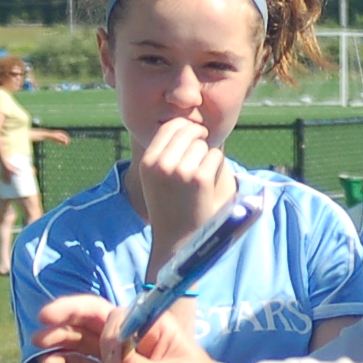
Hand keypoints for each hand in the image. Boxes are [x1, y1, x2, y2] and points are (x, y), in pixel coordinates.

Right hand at [31, 294, 228, 362]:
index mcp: (152, 326)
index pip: (120, 316)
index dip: (108, 332)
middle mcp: (130, 338)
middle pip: (93, 318)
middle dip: (68, 315)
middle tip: (44, 317)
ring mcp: (116, 360)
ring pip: (81, 341)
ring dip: (60, 338)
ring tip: (39, 342)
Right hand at [130, 115, 233, 263]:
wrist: (177, 238)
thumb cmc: (168, 205)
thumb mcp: (154, 177)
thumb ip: (163, 152)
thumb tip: (185, 124)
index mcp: (147, 162)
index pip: (170, 127)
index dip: (185, 128)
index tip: (193, 137)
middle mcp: (161, 164)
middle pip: (188, 131)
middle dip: (199, 137)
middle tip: (202, 151)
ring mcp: (181, 171)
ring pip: (202, 144)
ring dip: (206, 155)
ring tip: (199, 175)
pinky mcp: (200, 179)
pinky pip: (215, 156)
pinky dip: (215, 165)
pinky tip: (207, 182)